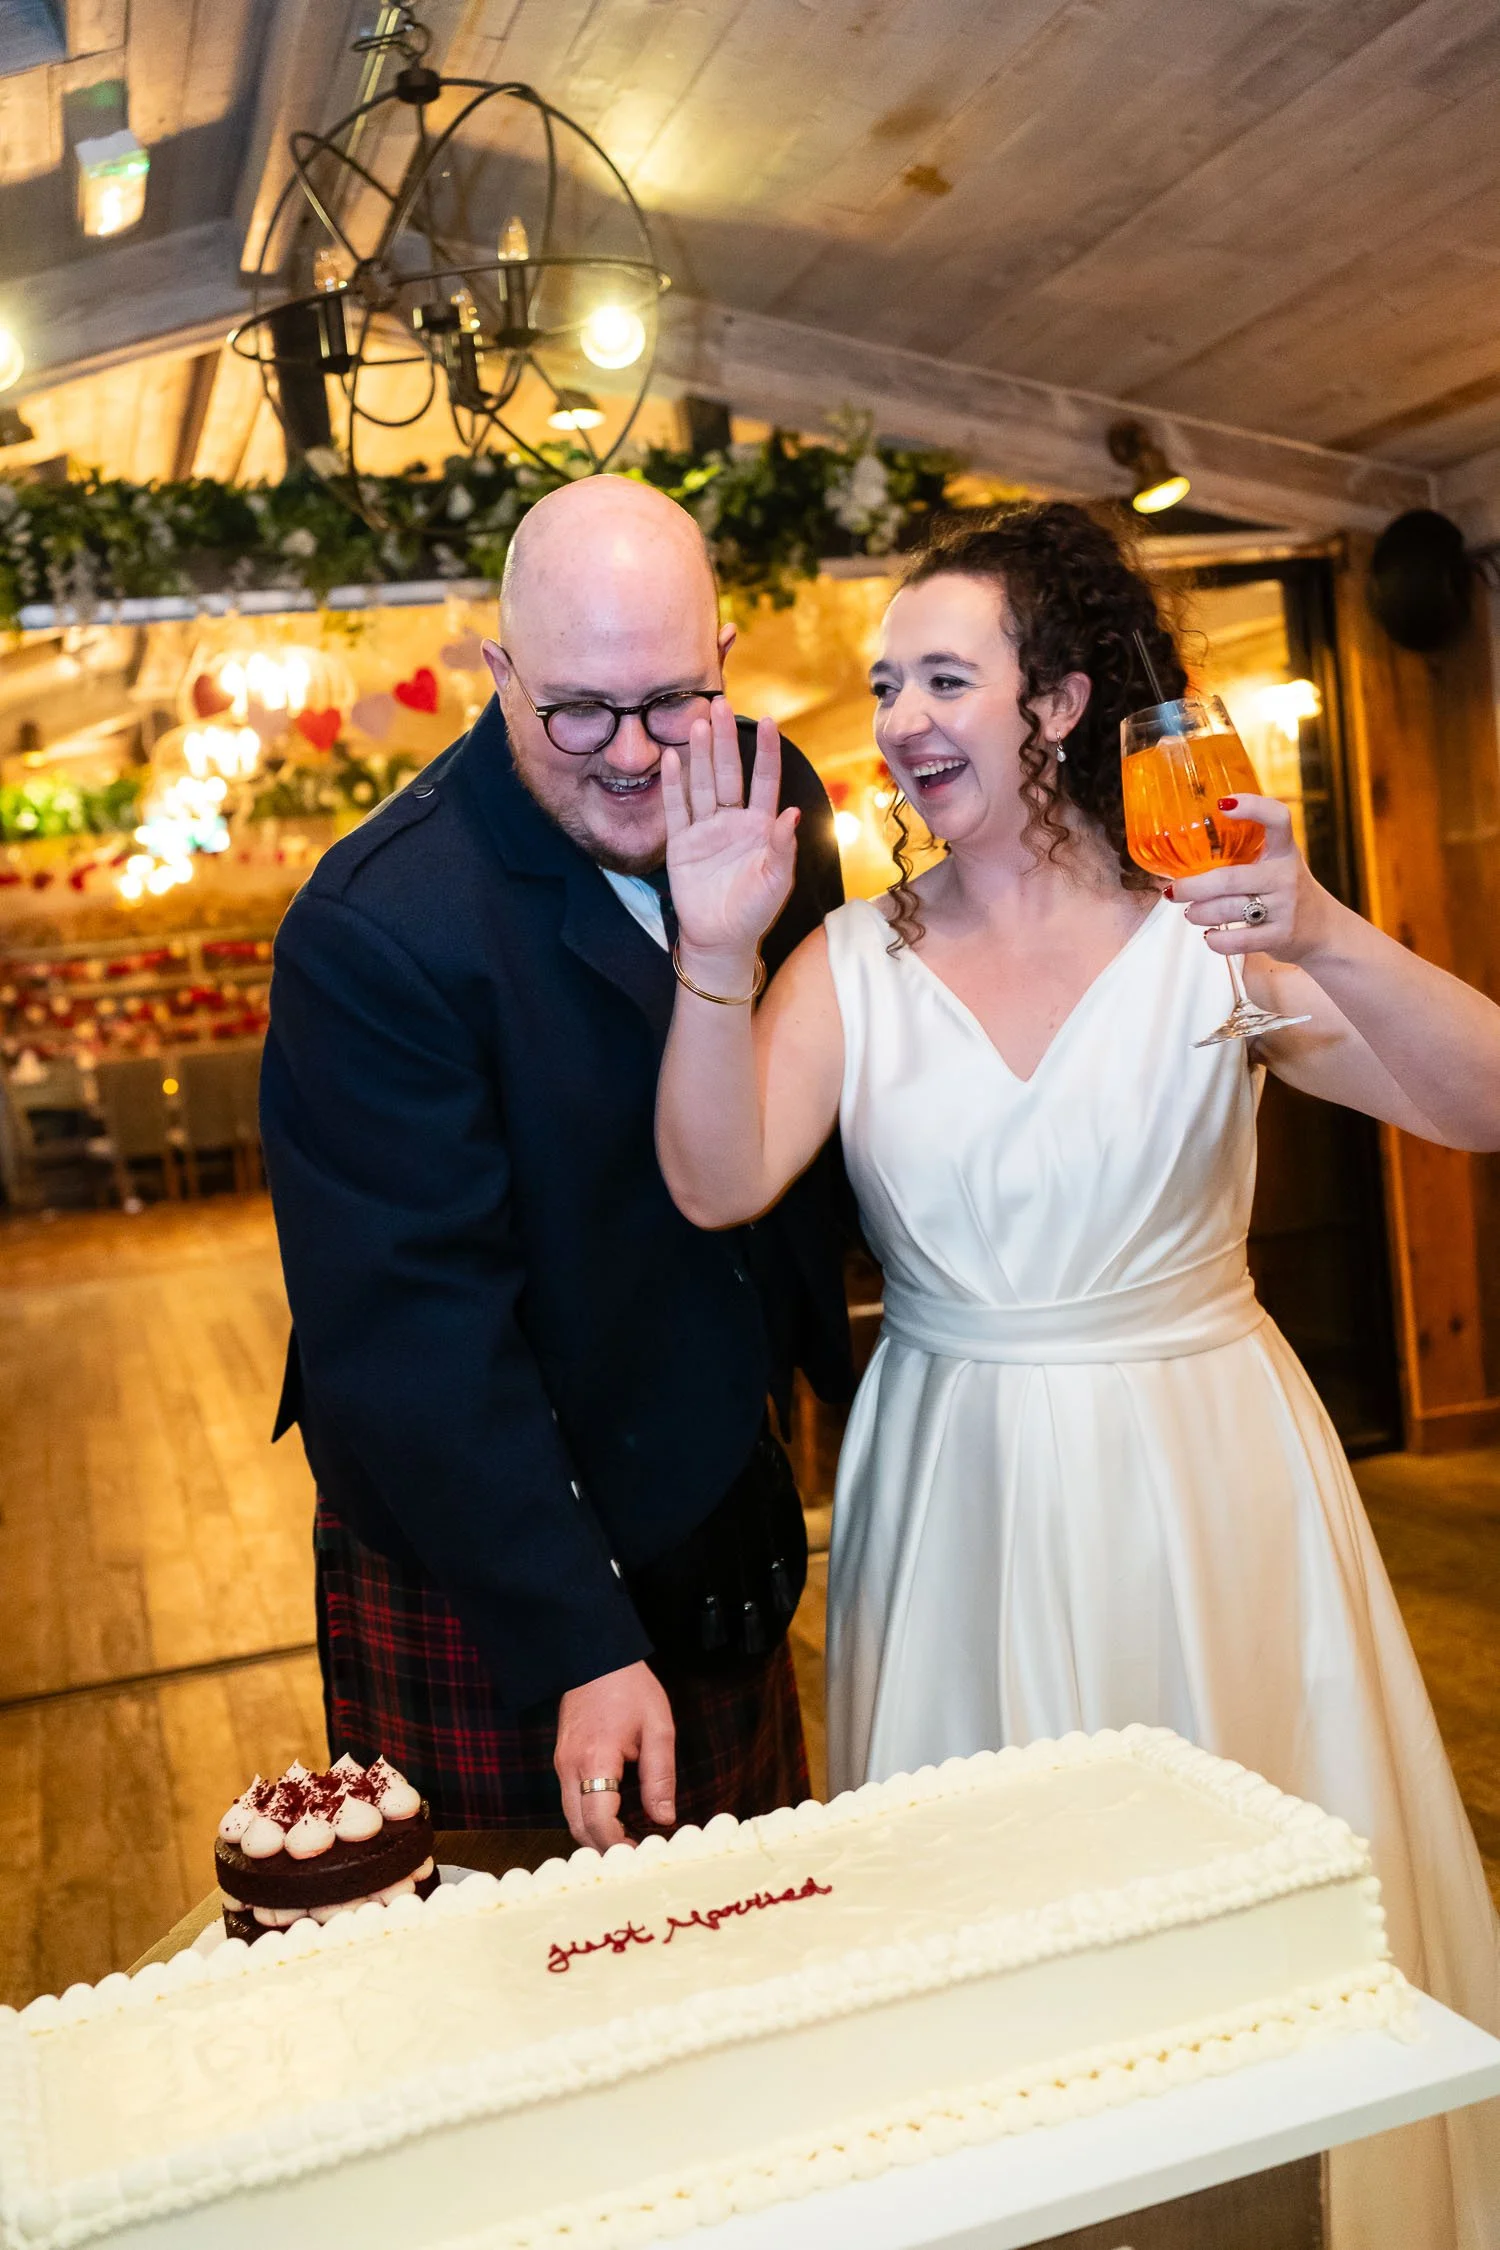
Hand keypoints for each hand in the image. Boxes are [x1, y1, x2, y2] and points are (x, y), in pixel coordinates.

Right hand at [554, 1659, 675, 1847]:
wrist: (594, 1656)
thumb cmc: (629, 1687)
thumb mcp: (658, 1728)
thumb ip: (660, 1777)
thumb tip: (664, 1819)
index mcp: (595, 1759)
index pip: (598, 1821)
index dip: (618, 1846)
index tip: (641, 1856)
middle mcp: (569, 1767)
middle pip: (579, 1827)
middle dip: (605, 1849)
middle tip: (637, 1858)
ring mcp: (561, 1764)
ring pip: (571, 1818)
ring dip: (596, 1836)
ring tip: (629, 1843)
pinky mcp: (562, 1761)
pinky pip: (571, 1801)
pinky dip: (589, 1818)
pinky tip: (614, 1820)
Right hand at [662, 698, 799, 966]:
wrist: (720, 939)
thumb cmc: (755, 911)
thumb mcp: (776, 882)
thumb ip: (783, 848)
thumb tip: (792, 812)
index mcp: (761, 826)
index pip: (765, 781)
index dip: (766, 752)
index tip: (768, 722)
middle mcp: (733, 820)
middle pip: (728, 772)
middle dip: (724, 740)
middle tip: (718, 704)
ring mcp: (705, 829)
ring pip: (702, 783)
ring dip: (699, 753)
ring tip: (697, 722)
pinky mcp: (681, 843)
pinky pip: (677, 808)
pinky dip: (674, 784)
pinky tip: (672, 757)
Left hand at [1170, 794, 1337, 963]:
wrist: (1323, 930)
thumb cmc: (1283, 891)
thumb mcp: (1275, 864)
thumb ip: (1245, 856)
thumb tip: (1183, 857)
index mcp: (1283, 851)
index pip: (1277, 819)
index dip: (1253, 807)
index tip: (1222, 804)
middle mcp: (1286, 875)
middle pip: (1229, 878)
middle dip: (1193, 887)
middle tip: (1174, 891)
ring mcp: (1286, 906)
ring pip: (1228, 909)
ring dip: (1199, 913)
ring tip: (1191, 914)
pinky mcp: (1282, 935)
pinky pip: (1239, 940)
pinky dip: (1216, 941)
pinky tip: (1209, 936)